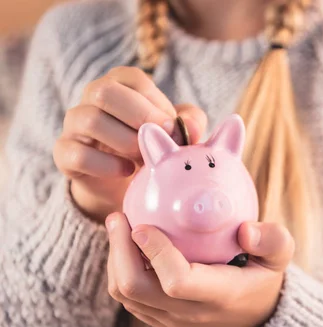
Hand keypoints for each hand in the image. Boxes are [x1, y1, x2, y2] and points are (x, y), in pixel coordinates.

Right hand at [53, 66, 206, 221]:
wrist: (126, 183)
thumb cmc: (154, 146)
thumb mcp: (178, 132)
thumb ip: (191, 123)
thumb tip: (191, 128)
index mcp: (120, 83)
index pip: (133, 79)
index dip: (156, 103)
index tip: (171, 127)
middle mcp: (92, 97)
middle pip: (104, 92)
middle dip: (139, 117)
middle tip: (159, 140)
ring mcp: (74, 124)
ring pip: (90, 120)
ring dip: (125, 142)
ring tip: (143, 159)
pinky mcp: (64, 153)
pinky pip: (78, 154)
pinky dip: (107, 165)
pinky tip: (126, 171)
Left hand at [105, 212, 294, 326]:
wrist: (256, 319)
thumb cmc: (265, 278)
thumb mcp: (280, 255)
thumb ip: (272, 240)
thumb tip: (245, 229)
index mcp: (220, 295)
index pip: (178, 281)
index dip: (155, 253)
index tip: (143, 224)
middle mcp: (191, 313)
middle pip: (137, 290)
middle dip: (119, 251)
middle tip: (118, 218)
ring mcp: (172, 321)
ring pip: (126, 296)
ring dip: (116, 261)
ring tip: (119, 227)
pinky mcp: (161, 321)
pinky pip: (130, 300)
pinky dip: (121, 272)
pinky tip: (129, 246)